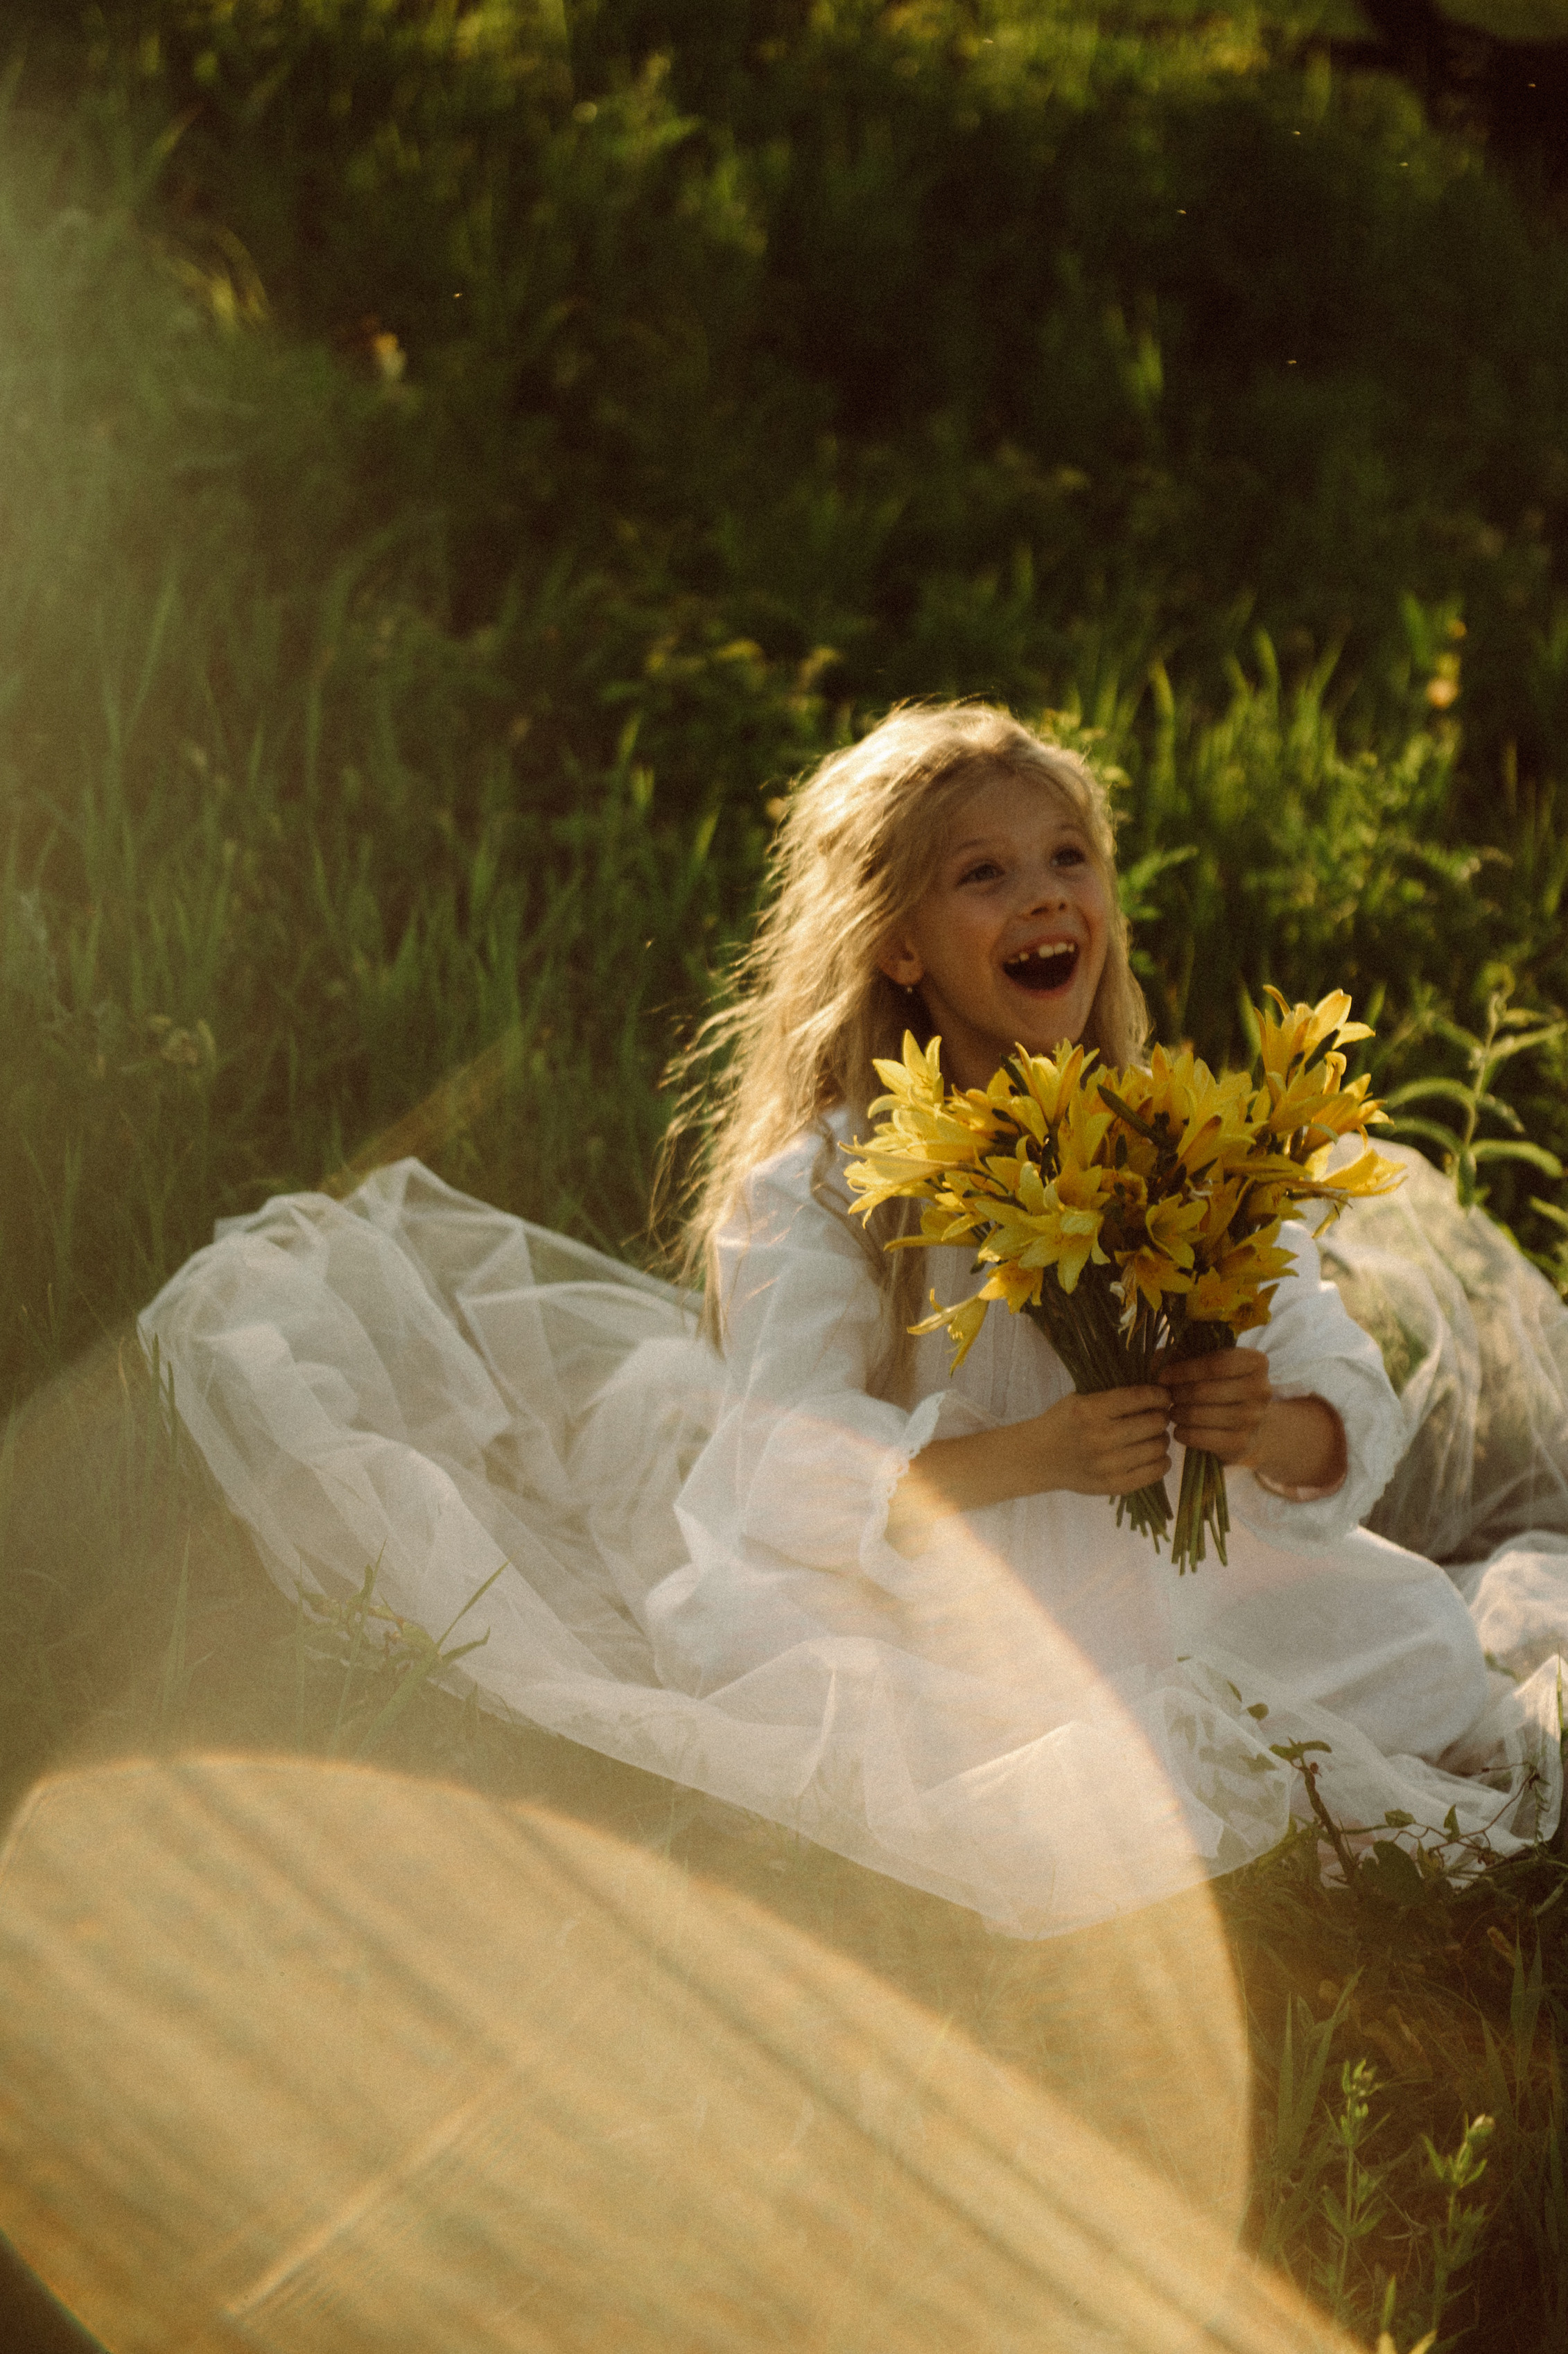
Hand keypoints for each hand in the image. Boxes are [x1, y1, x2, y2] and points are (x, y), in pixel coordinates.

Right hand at [1026, 1385, 1173, 1499]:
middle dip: (1162, 1416)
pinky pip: (1153, 1473)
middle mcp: (1101, 1438)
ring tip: (1154, 1435)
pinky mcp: (1114, 1485)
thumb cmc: (1063, 1422)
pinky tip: (1156, 1455)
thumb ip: (1114, 1395)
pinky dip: (1162, 1462)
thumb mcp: (1081, 1399)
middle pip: (1154, 1423)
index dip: (1160, 1394)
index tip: (1163, 1395)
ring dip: (1162, 1438)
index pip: (1140, 1398)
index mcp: (1091, 1411)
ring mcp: (1108, 1465)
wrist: (1039, 1458)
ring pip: (1157, 1448)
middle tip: (1159, 1415)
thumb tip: (1156, 1391)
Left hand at [1158, 1348, 1272, 1465]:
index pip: (1215, 1363)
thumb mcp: (1204, 1364)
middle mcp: (1261, 1389)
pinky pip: (1201, 1437)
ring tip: (1172, 1411)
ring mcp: (1254, 1418)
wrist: (1246, 1426)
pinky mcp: (1242, 1442)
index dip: (1183, 1370)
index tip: (1161, 1376)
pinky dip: (1183, 1433)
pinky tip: (1179, 1429)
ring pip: (1199, 1414)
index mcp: (1256, 1362)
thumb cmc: (1218, 1386)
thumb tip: (1153, 1363)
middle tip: (1164, 1396)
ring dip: (1177, 1413)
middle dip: (1177, 1393)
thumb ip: (1179, 1356)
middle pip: (1204, 1390)